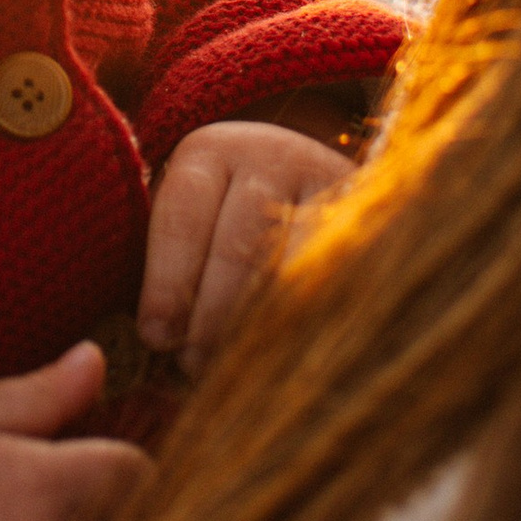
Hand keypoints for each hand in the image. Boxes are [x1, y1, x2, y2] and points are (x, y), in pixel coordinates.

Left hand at [139, 122, 352, 375]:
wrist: (304, 173)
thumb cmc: (222, 219)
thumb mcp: (189, 220)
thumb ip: (166, 267)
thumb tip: (155, 338)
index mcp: (209, 152)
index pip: (180, 219)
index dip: (165, 283)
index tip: (155, 336)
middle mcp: (269, 155)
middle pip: (235, 246)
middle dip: (210, 315)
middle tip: (193, 364)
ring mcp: (324, 179)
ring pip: (289, 265)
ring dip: (259, 326)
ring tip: (236, 369)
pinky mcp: (365, 213)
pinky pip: (335, 275)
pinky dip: (308, 321)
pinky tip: (287, 354)